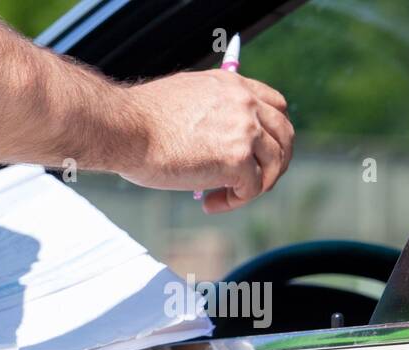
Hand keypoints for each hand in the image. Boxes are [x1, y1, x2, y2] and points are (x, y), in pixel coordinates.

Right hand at [119, 71, 294, 213]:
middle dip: (274, 163)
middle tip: (252, 182)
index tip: (256, 152)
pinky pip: (251, 188)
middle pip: (285, 136)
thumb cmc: (137, 121)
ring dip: (255, 186)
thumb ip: (206, 111)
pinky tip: (209, 204)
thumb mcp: (182, 101)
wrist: (124, 129)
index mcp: (232, 85)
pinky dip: (233, 201)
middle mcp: (245, 104)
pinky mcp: (236, 159)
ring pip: (274, 164)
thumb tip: (209, 140)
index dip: (271, 133)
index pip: (275, 106)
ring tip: (224, 197)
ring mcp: (244, 131)